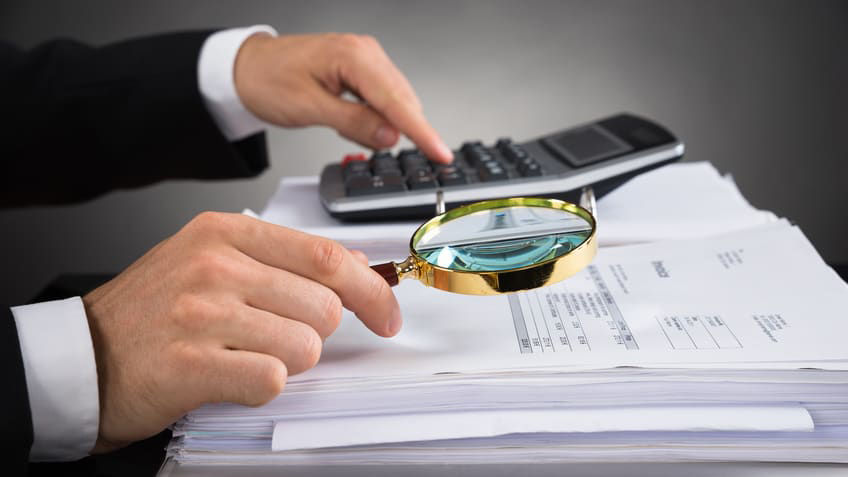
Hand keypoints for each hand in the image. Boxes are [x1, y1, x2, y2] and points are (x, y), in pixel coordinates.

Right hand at [82, 212, 399, 451]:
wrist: (84, 357)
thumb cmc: (154, 309)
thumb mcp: (212, 260)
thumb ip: (284, 258)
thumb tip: (354, 263)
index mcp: (225, 232)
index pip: (325, 256)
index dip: (370, 290)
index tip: (386, 314)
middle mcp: (215, 265)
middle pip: (324, 307)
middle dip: (315, 333)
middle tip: (276, 337)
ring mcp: (202, 312)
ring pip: (304, 347)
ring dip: (285, 361)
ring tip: (243, 354)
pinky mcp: (192, 363)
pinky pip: (272, 380)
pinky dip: (260, 386)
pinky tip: (229, 376)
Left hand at [233, 32, 452, 162]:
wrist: (247, 68)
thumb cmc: (268, 80)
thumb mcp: (310, 108)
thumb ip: (354, 123)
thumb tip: (391, 137)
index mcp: (354, 56)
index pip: (397, 102)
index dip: (422, 131)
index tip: (440, 152)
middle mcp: (366, 52)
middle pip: (402, 101)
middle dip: (399, 130)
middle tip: (371, 145)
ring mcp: (366, 59)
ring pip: (395, 101)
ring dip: (384, 124)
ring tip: (343, 125)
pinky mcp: (362, 69)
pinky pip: (382, 97)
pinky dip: (375, 116)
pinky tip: (352, 121)